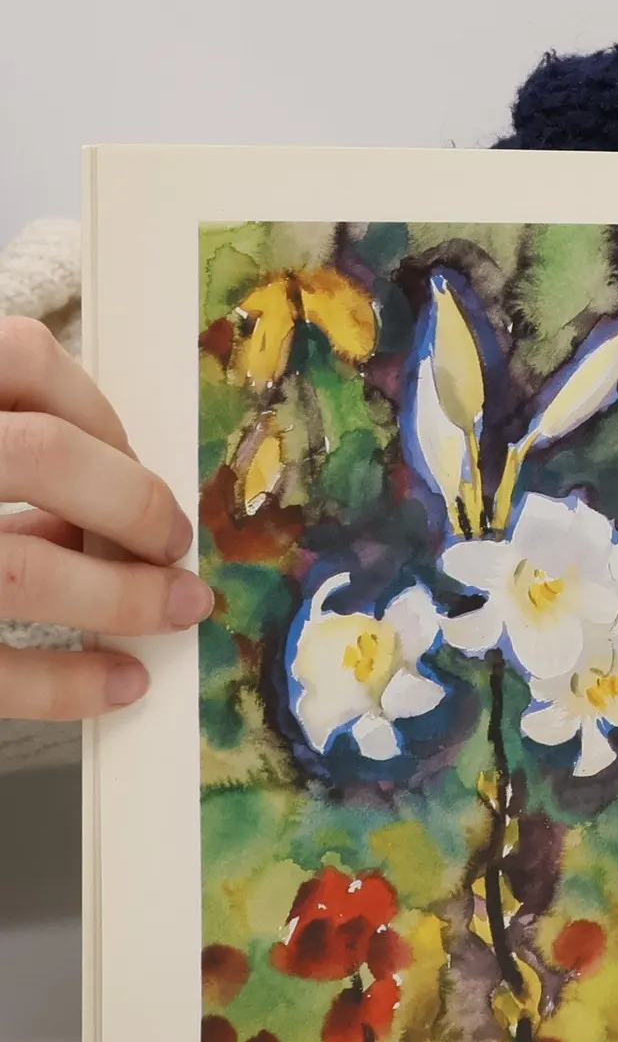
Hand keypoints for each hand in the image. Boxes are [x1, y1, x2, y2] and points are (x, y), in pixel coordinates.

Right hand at [0, 317, 210, 719]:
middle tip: (175, 543)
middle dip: (132, 505)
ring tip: (177, 610)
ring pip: (20, 572)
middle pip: (41, 457)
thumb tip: (118, 492)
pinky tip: (120, 683)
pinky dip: (65, 684)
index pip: (20, 357)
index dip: (97, 410)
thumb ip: (8, 445)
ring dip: (119, 598)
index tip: (135, 456)